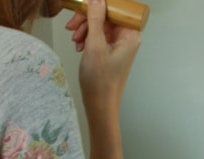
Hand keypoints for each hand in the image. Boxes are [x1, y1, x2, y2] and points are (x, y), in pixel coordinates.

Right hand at [66, 0, 141, 115]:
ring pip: (99, 25)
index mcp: (130, 35)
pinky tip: (79, 46)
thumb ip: (96, 19)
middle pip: (106, 15)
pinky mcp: (110, 51)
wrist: (99, 105)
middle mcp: (127, 38)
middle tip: (73, 25)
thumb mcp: (95, 45)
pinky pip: (97, 35)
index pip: (117, 9)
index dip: (99, 6)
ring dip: (84, 29)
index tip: (83, 7)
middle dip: (87, 19)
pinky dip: (86, 37)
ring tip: (75, 40)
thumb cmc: (101, 82)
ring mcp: (118, 45)